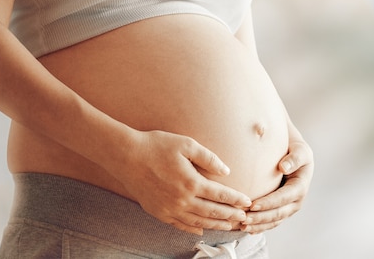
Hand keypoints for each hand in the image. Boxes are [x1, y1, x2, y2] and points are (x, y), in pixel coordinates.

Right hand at [120, 130, 251, 234]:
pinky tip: (201, 229)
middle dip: (231, 215)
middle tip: (244, 218)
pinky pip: (179, 225)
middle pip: (213, 212)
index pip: (221, 195)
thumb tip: (226, 171)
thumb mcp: (186, 144)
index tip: (247, 202)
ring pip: (198, 221)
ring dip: (216, 224)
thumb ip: (209, 158)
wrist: (126, 156)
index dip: (236, 200)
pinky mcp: (158, 212)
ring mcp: (170, 208)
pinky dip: (193, 228)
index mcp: (192, 182)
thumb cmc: (156, 145)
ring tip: (229, 226)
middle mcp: (182, 199)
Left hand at [241, 140, 313, 233]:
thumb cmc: (295, 150)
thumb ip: (294, 158)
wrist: (294, 154)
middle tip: (243, 219)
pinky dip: (260, 227)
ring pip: (273, 221)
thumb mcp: (300, 150)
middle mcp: (296, 201)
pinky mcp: (282, 210)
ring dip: (258, 225)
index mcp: (300, 187)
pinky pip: (271, 222)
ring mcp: (289, 208)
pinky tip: (248, 230)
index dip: (268, 203)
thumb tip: (283, 167)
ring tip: (242, 226)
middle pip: (277, 214)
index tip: (253, 205)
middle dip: (260, 218)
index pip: (283, 198)